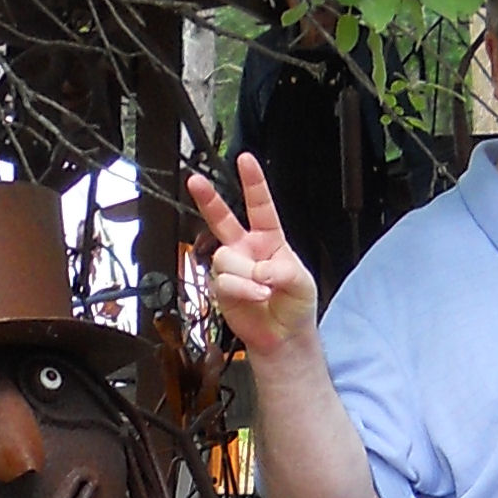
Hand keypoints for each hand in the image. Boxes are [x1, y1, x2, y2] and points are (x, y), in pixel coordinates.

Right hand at [186, 152, 321, 359]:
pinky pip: (223, 281)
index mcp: (270, 239)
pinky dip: (242, 290)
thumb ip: (283, 270)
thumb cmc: (295, 305)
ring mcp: (231, 267)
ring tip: (263, 290)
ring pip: (226, 258)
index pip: (260, 206)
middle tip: (195, 181)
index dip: (253, 182)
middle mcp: (246, 249)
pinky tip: (255, 297)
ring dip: (247, 275)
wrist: (281, 337)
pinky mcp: (221, 287)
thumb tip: (260, 268)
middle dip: (208, 199)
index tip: (245, 160)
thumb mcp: (302, 283)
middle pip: (222, 219)